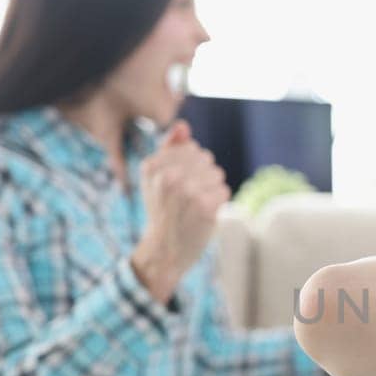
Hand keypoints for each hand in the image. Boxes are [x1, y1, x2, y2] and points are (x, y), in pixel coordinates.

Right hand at [131, 121, 229, 302]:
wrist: (165, 250)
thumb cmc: (164, 210)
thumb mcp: (156, 178)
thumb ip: (170, 149)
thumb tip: (183, 125)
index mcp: (152, 165)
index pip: (191, 148)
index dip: (191, 167)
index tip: (178, 186)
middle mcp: (167, 175)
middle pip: (206, 159)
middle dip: (202, 176)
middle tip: (187, 199)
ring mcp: (186, 191)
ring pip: (216, 174)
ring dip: (211, 190)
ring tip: (195, 206)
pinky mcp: (204, 206)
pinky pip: (224, 191)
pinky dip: (218, 203)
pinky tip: (204, 214)